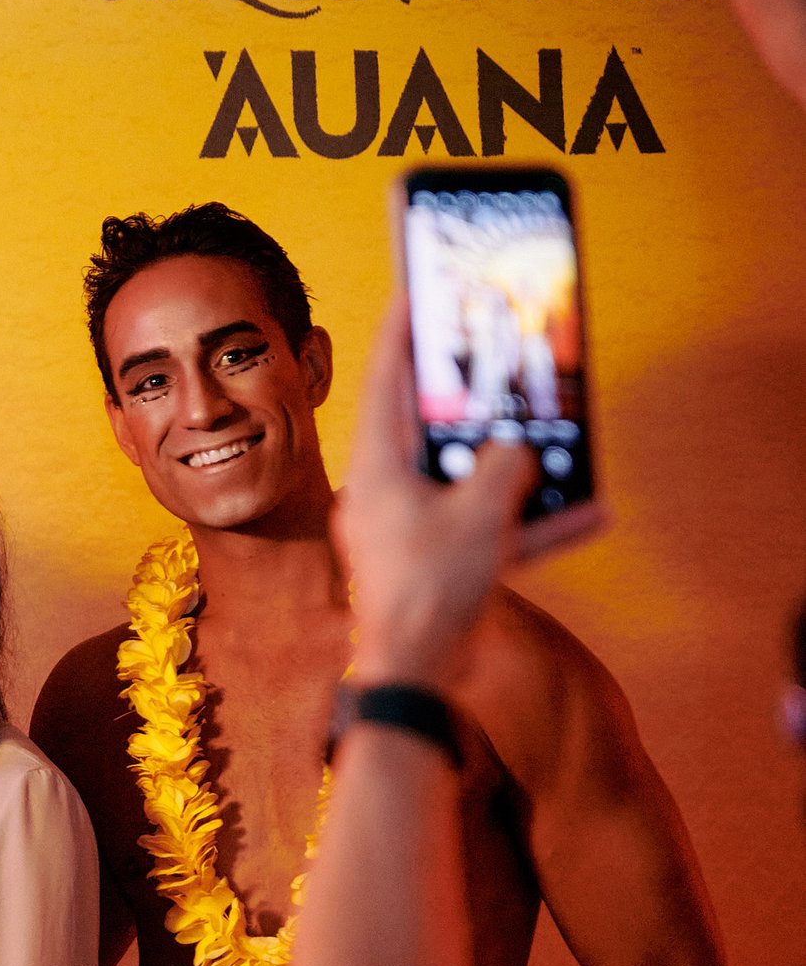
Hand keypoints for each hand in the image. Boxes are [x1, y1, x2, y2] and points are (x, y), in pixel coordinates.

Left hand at [335, 297, 604, 688]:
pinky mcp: (437, 561)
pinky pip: (487, 527)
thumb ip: (505, 467)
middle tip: (506, 358)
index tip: (418, 289)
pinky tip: (587, 512)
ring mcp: (411, 528)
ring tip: (561, 437)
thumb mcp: (481, 514)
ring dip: (518, 465)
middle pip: (433, 427)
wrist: (416, 676)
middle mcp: (388, 491)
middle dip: (477, 399)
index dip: (405, 332)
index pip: (388, 380)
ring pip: (468, 478)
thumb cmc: (429, 591)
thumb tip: (515, 452)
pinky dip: (530, 521)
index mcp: (378, 467)